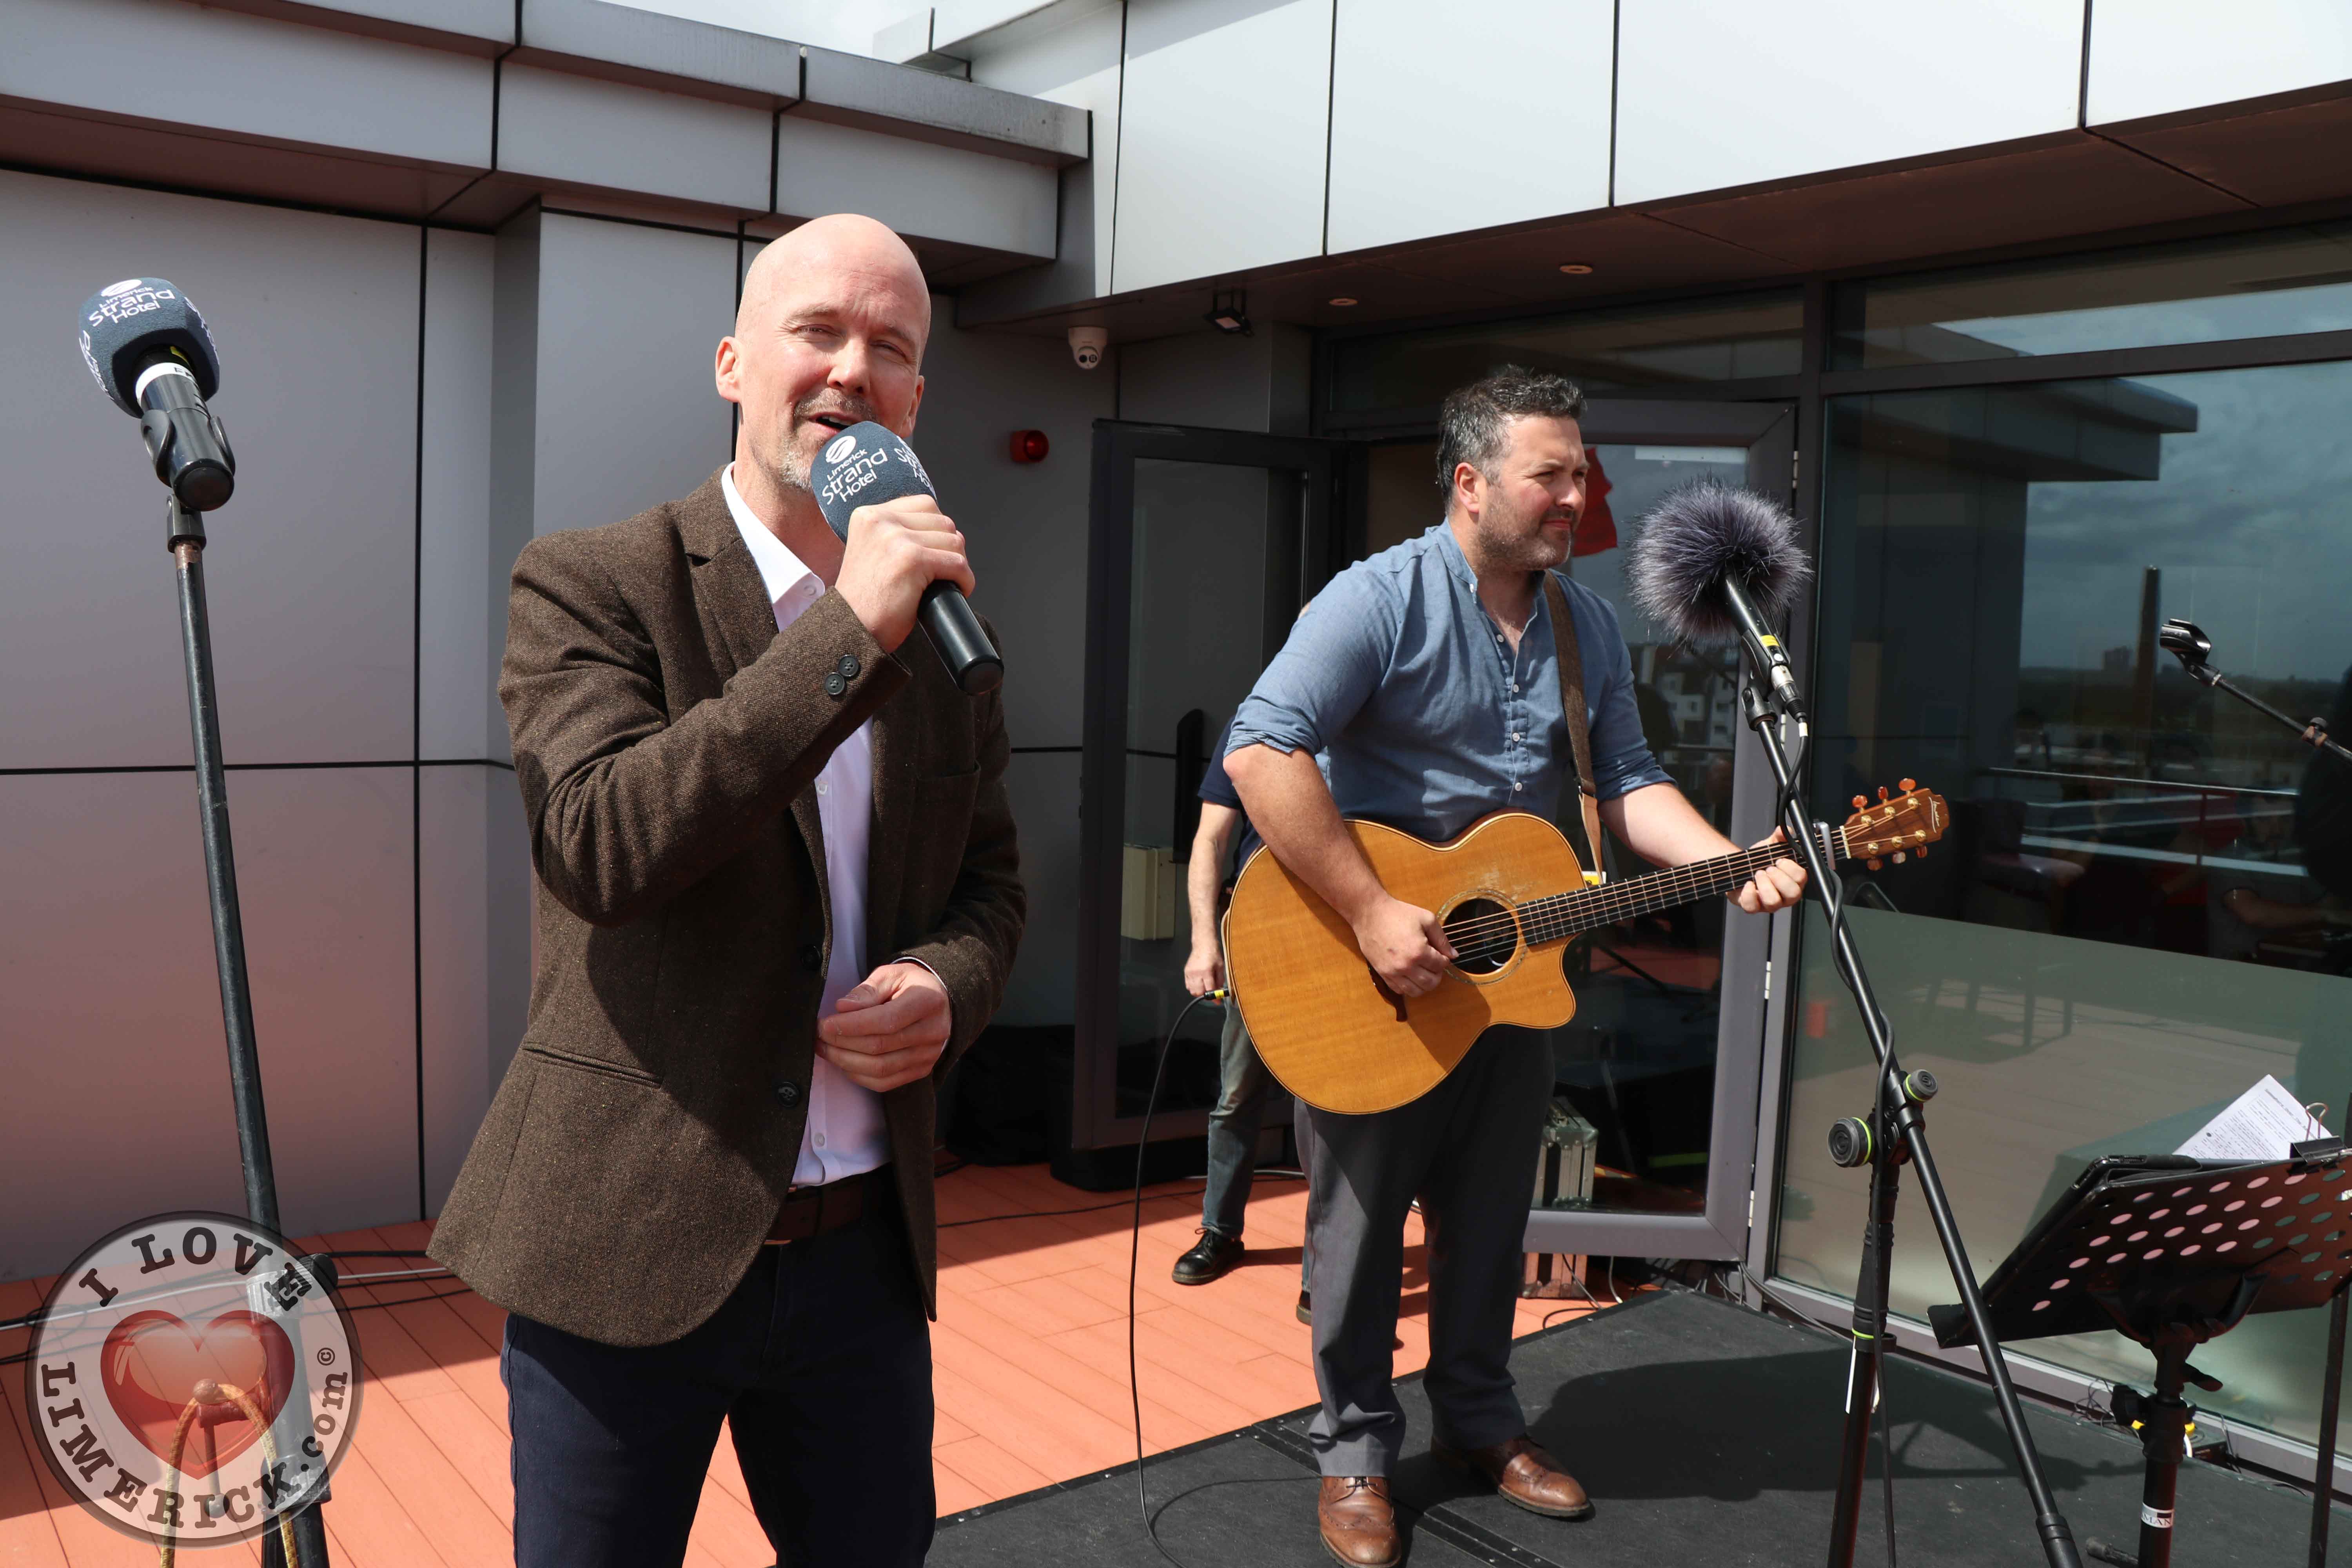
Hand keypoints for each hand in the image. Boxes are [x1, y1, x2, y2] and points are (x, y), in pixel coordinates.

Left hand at [815, 962, 952, 1092]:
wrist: (939, 1001)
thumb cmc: (911, 985)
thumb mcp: (890, 975)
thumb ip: (867, 991)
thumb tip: (843, 1008)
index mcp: (927, 1002)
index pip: (886, 1020)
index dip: (851, 1026)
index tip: (824, 1024)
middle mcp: (932, 1032)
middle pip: (880, 1047)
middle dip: (842, 1043)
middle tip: (818, 1036)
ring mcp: (928, 1055)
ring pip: (880, 1069)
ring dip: (845, 1061)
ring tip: (825, 1049)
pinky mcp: (921, 1070)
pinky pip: (885, 1083)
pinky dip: (859, 1076)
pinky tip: (844, 1062)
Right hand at [834, 494, 975, 651]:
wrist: (851, 629)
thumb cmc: (866, 600)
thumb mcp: (872, 552)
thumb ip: (895, 533)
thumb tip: (942, 530)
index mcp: (869, 515)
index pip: (925, 504)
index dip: (937, 530)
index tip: (934, 553)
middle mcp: (880, 520)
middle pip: (943, 522)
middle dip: (950, 548)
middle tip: (943, 572)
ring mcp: (896, 538)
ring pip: (954, 541)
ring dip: (958, 565)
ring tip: (946, 582)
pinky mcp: (911, 559)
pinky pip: (957, 564)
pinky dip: (964, 580)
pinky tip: (957, 591)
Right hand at [1184, 941, 1223, 996]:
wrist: (1203, 943)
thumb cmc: (1213, 954)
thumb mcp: (1220, 966)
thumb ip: (1220, 980)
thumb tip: (1219, 991)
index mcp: (1206, 972)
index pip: (1209, 989)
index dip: (1214, 997)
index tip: (1217, 1001)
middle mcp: (1196, 973)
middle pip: (1198, 992)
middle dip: (1206, 995)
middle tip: (1211, 993)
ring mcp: (1190, 973)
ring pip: (1192, 990)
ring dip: (1199, 992)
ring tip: (1205, 987)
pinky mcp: (1186, 972)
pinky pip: (1188, 985)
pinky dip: (1193, 987)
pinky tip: (1199, 983)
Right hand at [1352, 895, 1455, 998]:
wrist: (1370, 914)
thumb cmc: (1398, 913)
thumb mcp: (1426, 919)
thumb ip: (1442, 938)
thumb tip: (1453, 955)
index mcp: (1418, 951)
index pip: (1441, 965)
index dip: (1444, 959)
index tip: (1441, 954)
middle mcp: (1406, 965)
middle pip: (1431, 982)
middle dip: (1437, 974)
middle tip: (1434, 964)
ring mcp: (1393, 972)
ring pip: (1416, 991)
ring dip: (1424, 984)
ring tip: (1424, 971)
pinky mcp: (1383, 974)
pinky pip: (1400, 990)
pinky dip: (1409, 987)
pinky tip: (1410, 975)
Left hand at [1732, 828, 1806, 913]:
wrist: (1741, 868)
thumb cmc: (1760, 861)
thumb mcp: (1771, 846)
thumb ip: (1779, 837)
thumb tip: (1783, 830)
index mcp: (1794, 880)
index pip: (1802, 878)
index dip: (1791, 868)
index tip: (1780, 859)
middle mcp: (1785, 895)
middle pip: (1793, 894)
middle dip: (1779, 878)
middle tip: (1768, 868)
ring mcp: (1769, 904)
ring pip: (1774, 902)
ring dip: (1765, 885)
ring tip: (1758, 874)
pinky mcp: (1752, 907)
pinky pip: (1752, 907)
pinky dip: (1749, 894)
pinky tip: (1748, 883)